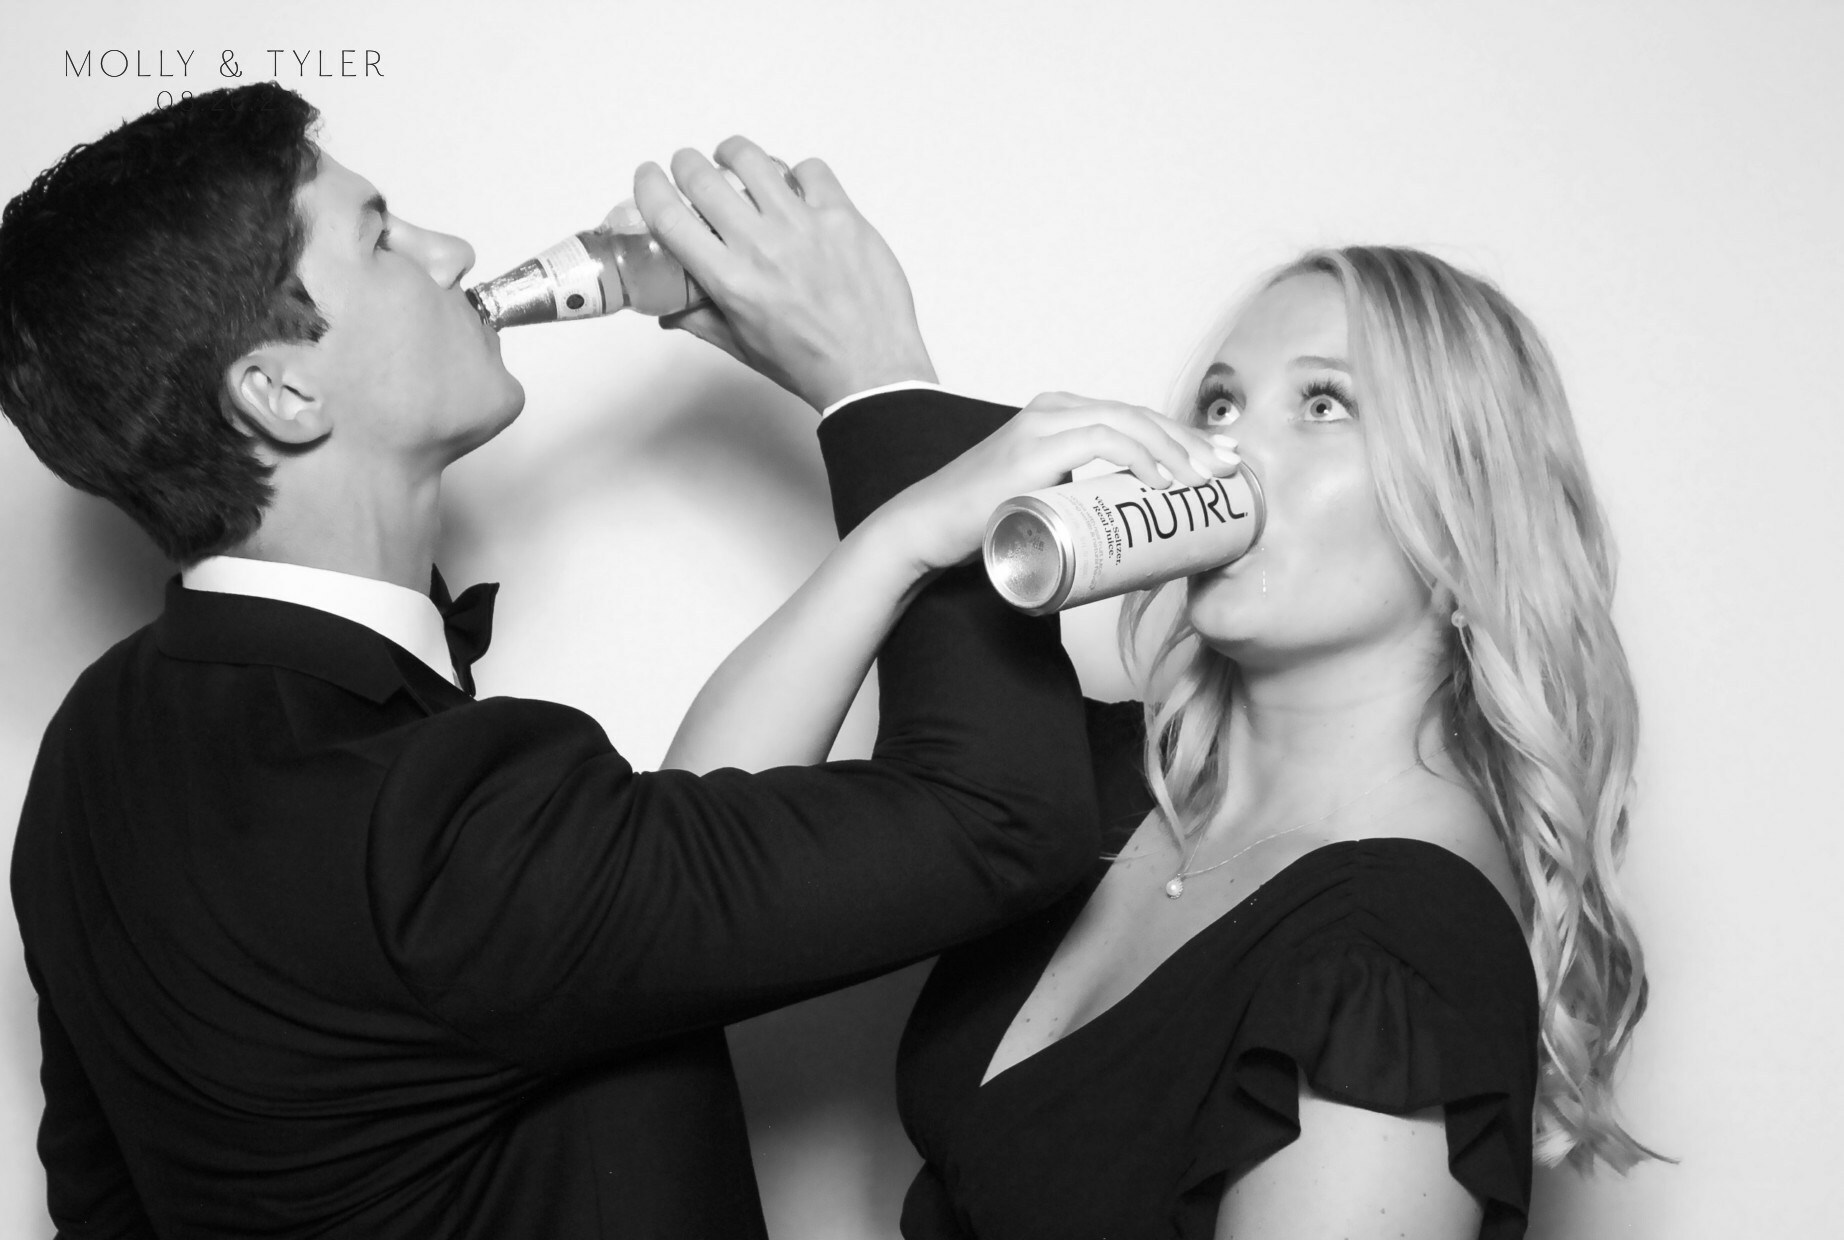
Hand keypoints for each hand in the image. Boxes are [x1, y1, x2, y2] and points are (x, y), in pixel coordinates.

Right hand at [634, 136, 936, 412]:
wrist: (871, 370)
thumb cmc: (808, 365)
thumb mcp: (743, 347)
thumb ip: (701, 322)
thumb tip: (670, 310)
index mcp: (729, 280)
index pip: (669, 216)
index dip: (649, 187)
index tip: (648, 177)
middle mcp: (761, 245)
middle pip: (703, 177)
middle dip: (687, 164)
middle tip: (690, 169)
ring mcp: (803, 225)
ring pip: (754, 159)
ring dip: (735, 153)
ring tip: (734, 160)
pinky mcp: (842, 217)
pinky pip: (811, 170)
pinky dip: (797, 173)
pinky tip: (796, 189)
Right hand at [865, 392, 1242, 573]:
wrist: (927, 531)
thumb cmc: (983, 526)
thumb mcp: (1047, 507)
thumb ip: (1081, 509)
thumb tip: (1131, 547)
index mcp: (1061, 416)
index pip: (1136, 419)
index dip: (1184, 438)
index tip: (1221, 464)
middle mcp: (1054, 409)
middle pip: (1140, 416)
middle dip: (1192, 442)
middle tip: (1229, 472)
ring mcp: (1042, 424)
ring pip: (1127, 423)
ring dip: (1175, 450)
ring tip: (1205, 480)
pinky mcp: (1032, 448)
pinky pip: (1099, 440)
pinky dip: (1136, 456)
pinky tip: (1161, 479)